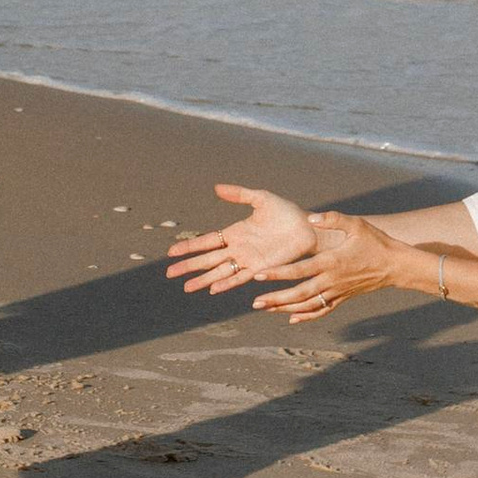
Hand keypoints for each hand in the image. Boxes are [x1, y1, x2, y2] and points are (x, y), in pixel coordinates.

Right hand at [166, 182, 319, 295]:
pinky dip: (226, 283)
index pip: (207, 241)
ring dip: (203, 280)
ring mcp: (248, 260)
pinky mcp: (261, 268)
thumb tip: (216, 188)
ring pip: (219, 272)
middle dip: (188, 266)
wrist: (308, 228)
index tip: (172, 252)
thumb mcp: (261, 199)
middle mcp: (238, 249)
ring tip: (186, 288)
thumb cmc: (287, 213)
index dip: (190, 246)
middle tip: (169, 273)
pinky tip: (213, 289)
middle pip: (207, 259)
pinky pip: (239, 278)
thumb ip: (239, 194)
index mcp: (235, 232)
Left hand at [255, 209, 395, 323]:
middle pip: (299, 293)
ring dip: (285, 308)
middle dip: (276, 298)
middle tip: (255, 302)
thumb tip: (311, 219)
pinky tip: (292, 319)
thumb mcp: (356, 224)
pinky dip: (306, 316)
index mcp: (332, 262)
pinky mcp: (343, 298)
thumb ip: (333, 219)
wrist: (396, 265)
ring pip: (307, 305)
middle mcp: (332, 280)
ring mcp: (337, 292)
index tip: (260, 274)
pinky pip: (322, 311)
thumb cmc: (376, 242)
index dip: (279, 273)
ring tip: (265, 309)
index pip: (300, 270)